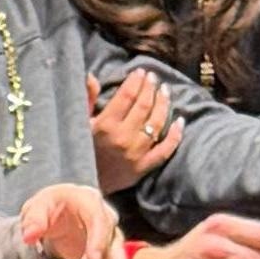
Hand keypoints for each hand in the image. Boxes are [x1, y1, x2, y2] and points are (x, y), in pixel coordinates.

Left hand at [13, 179, 124, 258]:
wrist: (63, 213)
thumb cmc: (51, 207)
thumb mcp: (37, 206)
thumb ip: (33, 219)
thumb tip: (29, 236)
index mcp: (92, 205)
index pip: (101, 224)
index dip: (99, 243)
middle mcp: (109, 225)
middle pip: (111, 254)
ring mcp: (113, 246)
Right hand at [90, 63, 183, 188]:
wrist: (82, 187)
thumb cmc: (79, 150)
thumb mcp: (79, 124)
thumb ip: (85, 99)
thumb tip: (91, 76)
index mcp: (105, 126)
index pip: (127, 96)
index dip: (136, 80)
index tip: (140, 71)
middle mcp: (123, 138)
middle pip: (144, 106)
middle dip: (150, 88)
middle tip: (153, 77)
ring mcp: (136, 154)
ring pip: (157, 123)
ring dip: (163, 104)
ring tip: (165, 91)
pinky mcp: (144, 168)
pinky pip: (165, 149)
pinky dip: (176, 135)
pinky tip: (180, 120)